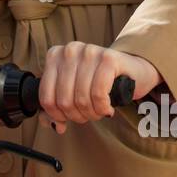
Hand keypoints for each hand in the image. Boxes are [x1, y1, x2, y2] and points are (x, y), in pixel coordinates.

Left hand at [39, 45, 161, 133]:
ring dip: (91, 114)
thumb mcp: (72, 95)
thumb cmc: (97, 84)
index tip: (68, 117)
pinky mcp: (108, 58)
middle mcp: (70, 50)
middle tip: (88, 114)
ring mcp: (89, 51)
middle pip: (64, 101)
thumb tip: (56, 126)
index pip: (46, 97)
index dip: (57, 115)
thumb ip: (56, 111)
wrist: (130, 72)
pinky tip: (107, 108)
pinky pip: (98, 94)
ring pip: (81, 100)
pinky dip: (102, 108)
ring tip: (99, 111)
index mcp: (55, 56)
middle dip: (77, 116)